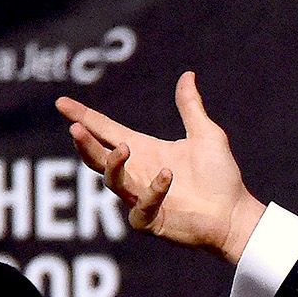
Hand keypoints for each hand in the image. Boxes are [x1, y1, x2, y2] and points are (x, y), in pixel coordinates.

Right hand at [56, 71, 265, 261]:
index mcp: (144, 150)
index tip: (61, 103)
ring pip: (113, 181)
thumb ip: (191, 107)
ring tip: (124, 148)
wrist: (236, 214)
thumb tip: (188, 75)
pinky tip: (167, 176)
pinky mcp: (152, 221)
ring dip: (114, 164)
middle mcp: (137, 173)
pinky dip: (152, 191)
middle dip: (85, 143)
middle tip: (76, 129)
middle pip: (98, 157)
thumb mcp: (206, 135)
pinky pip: (141, 208)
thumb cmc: (221, 176)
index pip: (106, 131)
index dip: (84, 117)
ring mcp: (141, 198)